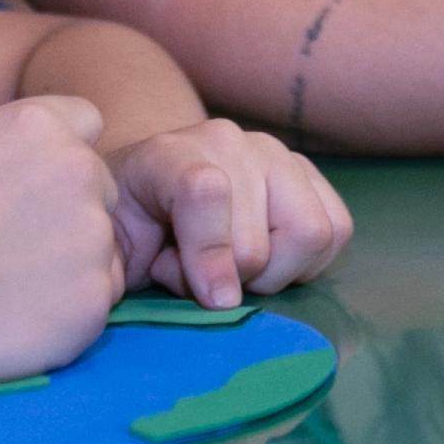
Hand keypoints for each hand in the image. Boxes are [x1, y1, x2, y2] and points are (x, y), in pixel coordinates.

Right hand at [0, 97, 124, 390]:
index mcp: (37, 124)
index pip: (86, 124)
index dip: (59, 154)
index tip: (31, 184)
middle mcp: (78, 172)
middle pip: (101, 189)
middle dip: (69, 212)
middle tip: (12, 244)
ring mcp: (91, 240)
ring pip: (103, 250)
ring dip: (70, 266)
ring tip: (4, 287)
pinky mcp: (92, 304)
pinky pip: (96, 303)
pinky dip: (65, 313)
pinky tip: (14, 317)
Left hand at [108, 117, 355, 308]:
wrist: (150, 194)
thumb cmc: (126, 230)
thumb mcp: (106, 250)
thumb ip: (122, 267)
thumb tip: (208, 294)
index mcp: (166, 154)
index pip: (204, 192)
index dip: (208, 256)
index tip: (210, 301)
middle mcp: (226, 142)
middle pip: (256, 240)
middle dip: (229, 280)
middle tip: (196, 277)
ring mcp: (273, 153)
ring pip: (309, 233)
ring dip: (274, 273)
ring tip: (234, 267)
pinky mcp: (308, 174)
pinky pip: (337, 229)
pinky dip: (307, 262)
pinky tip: (268, 259)